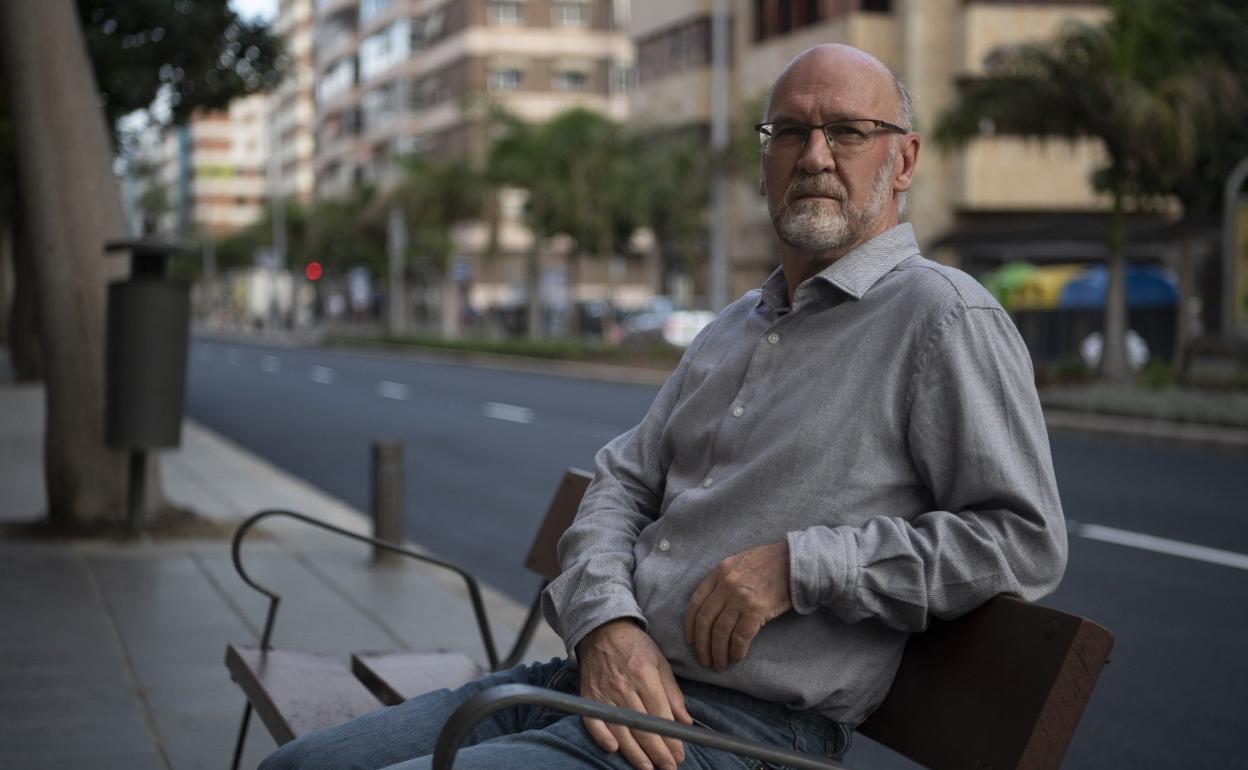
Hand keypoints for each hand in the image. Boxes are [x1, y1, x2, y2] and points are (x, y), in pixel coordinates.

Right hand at [577, 619, 692, 769]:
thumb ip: (673, 694)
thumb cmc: (635, 647)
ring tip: (648, 768)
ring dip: (635, 752)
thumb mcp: (661, 663)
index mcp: (645, 675)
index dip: (671, 737)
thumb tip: (685, 722)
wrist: (602, 630)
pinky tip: (613, 749)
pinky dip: (601, 735)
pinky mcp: (589, 696)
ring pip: (621, 728)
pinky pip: (593, 720)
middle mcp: (624, 685)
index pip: (660, 714)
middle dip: (657, 751)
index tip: (679, 755)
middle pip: (642, 725)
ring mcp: (604, 692)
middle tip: (668, 767)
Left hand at [684, 541, 791, 670]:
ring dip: (718, 652)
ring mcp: (740, 597)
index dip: (690, 624)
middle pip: (705, 620)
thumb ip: (725, 579)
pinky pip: (740, 636)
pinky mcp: (756, 610)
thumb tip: (714, 606)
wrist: (796, 562)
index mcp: (720, 572)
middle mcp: (726, 584)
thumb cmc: (771, 563)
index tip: (690, 640)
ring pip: (720, 631)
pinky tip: (736, 658)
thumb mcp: (740, 563)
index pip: (696, 602)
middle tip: (704, 659)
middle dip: (702, 644)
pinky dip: (736, 651)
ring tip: (719, 664)